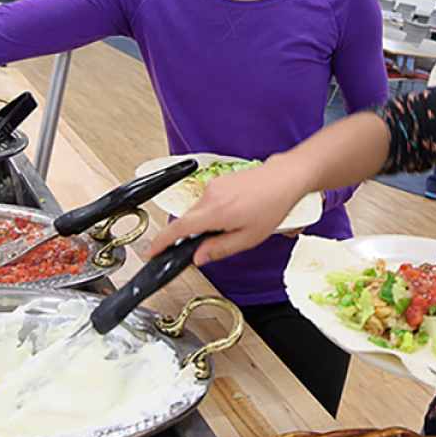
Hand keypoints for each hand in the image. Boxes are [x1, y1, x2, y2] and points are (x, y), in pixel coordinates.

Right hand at [145, 158, 309, 265]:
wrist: (284, 178)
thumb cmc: (273, 205)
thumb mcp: (249, 237)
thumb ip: (220, 249)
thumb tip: (198, 258)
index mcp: (216, 212)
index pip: (179, 229)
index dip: (161, 242)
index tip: (151, 251)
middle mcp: (210, 196)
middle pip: (188, 221)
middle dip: (194, 236)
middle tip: (213, 244)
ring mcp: (213, 186)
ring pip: (198, 212)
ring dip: (208, 224)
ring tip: (237, 224)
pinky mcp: (218, 181)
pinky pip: (207, 202)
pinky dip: (214, 213)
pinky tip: (236, 213)